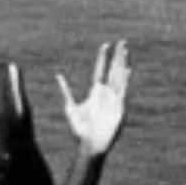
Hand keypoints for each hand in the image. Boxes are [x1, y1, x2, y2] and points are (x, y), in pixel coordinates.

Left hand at [58, 39, 128, 154]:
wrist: (90, 143)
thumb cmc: (81, 128)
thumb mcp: (71, 107)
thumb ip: (66, 91)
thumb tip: (58, 76)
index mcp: (95, 91)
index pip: (100, 69)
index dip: (103, 57)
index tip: (106, 44)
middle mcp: (106, 92)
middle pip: (113, 70)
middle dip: (117, 56)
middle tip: (122, 42)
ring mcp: (113, 98)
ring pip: (119, 77)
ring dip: (122, 64)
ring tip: (125, 51)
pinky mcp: (119, 106)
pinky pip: (122, 91)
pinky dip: (125, 81)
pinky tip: (127, 70)